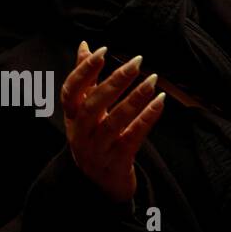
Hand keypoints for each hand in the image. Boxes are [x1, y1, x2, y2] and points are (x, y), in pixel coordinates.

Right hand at [61, 41, 164, 203]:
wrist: (99, 185)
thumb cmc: (93, 138)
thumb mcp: (84, 111)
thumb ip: (86, 79)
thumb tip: (85, 46)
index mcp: (71, 117)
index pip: (70, 90)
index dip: (83, 71)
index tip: (102, 50)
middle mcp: (80, 133)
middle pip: (93, 105)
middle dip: (114, 82)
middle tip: (136, 62)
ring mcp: (98, 149)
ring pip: (114, 122)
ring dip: (134, 99)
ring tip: (153, 81)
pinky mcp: (118, 162)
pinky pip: (133, 138)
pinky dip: (147, 119)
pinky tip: (160, 103)